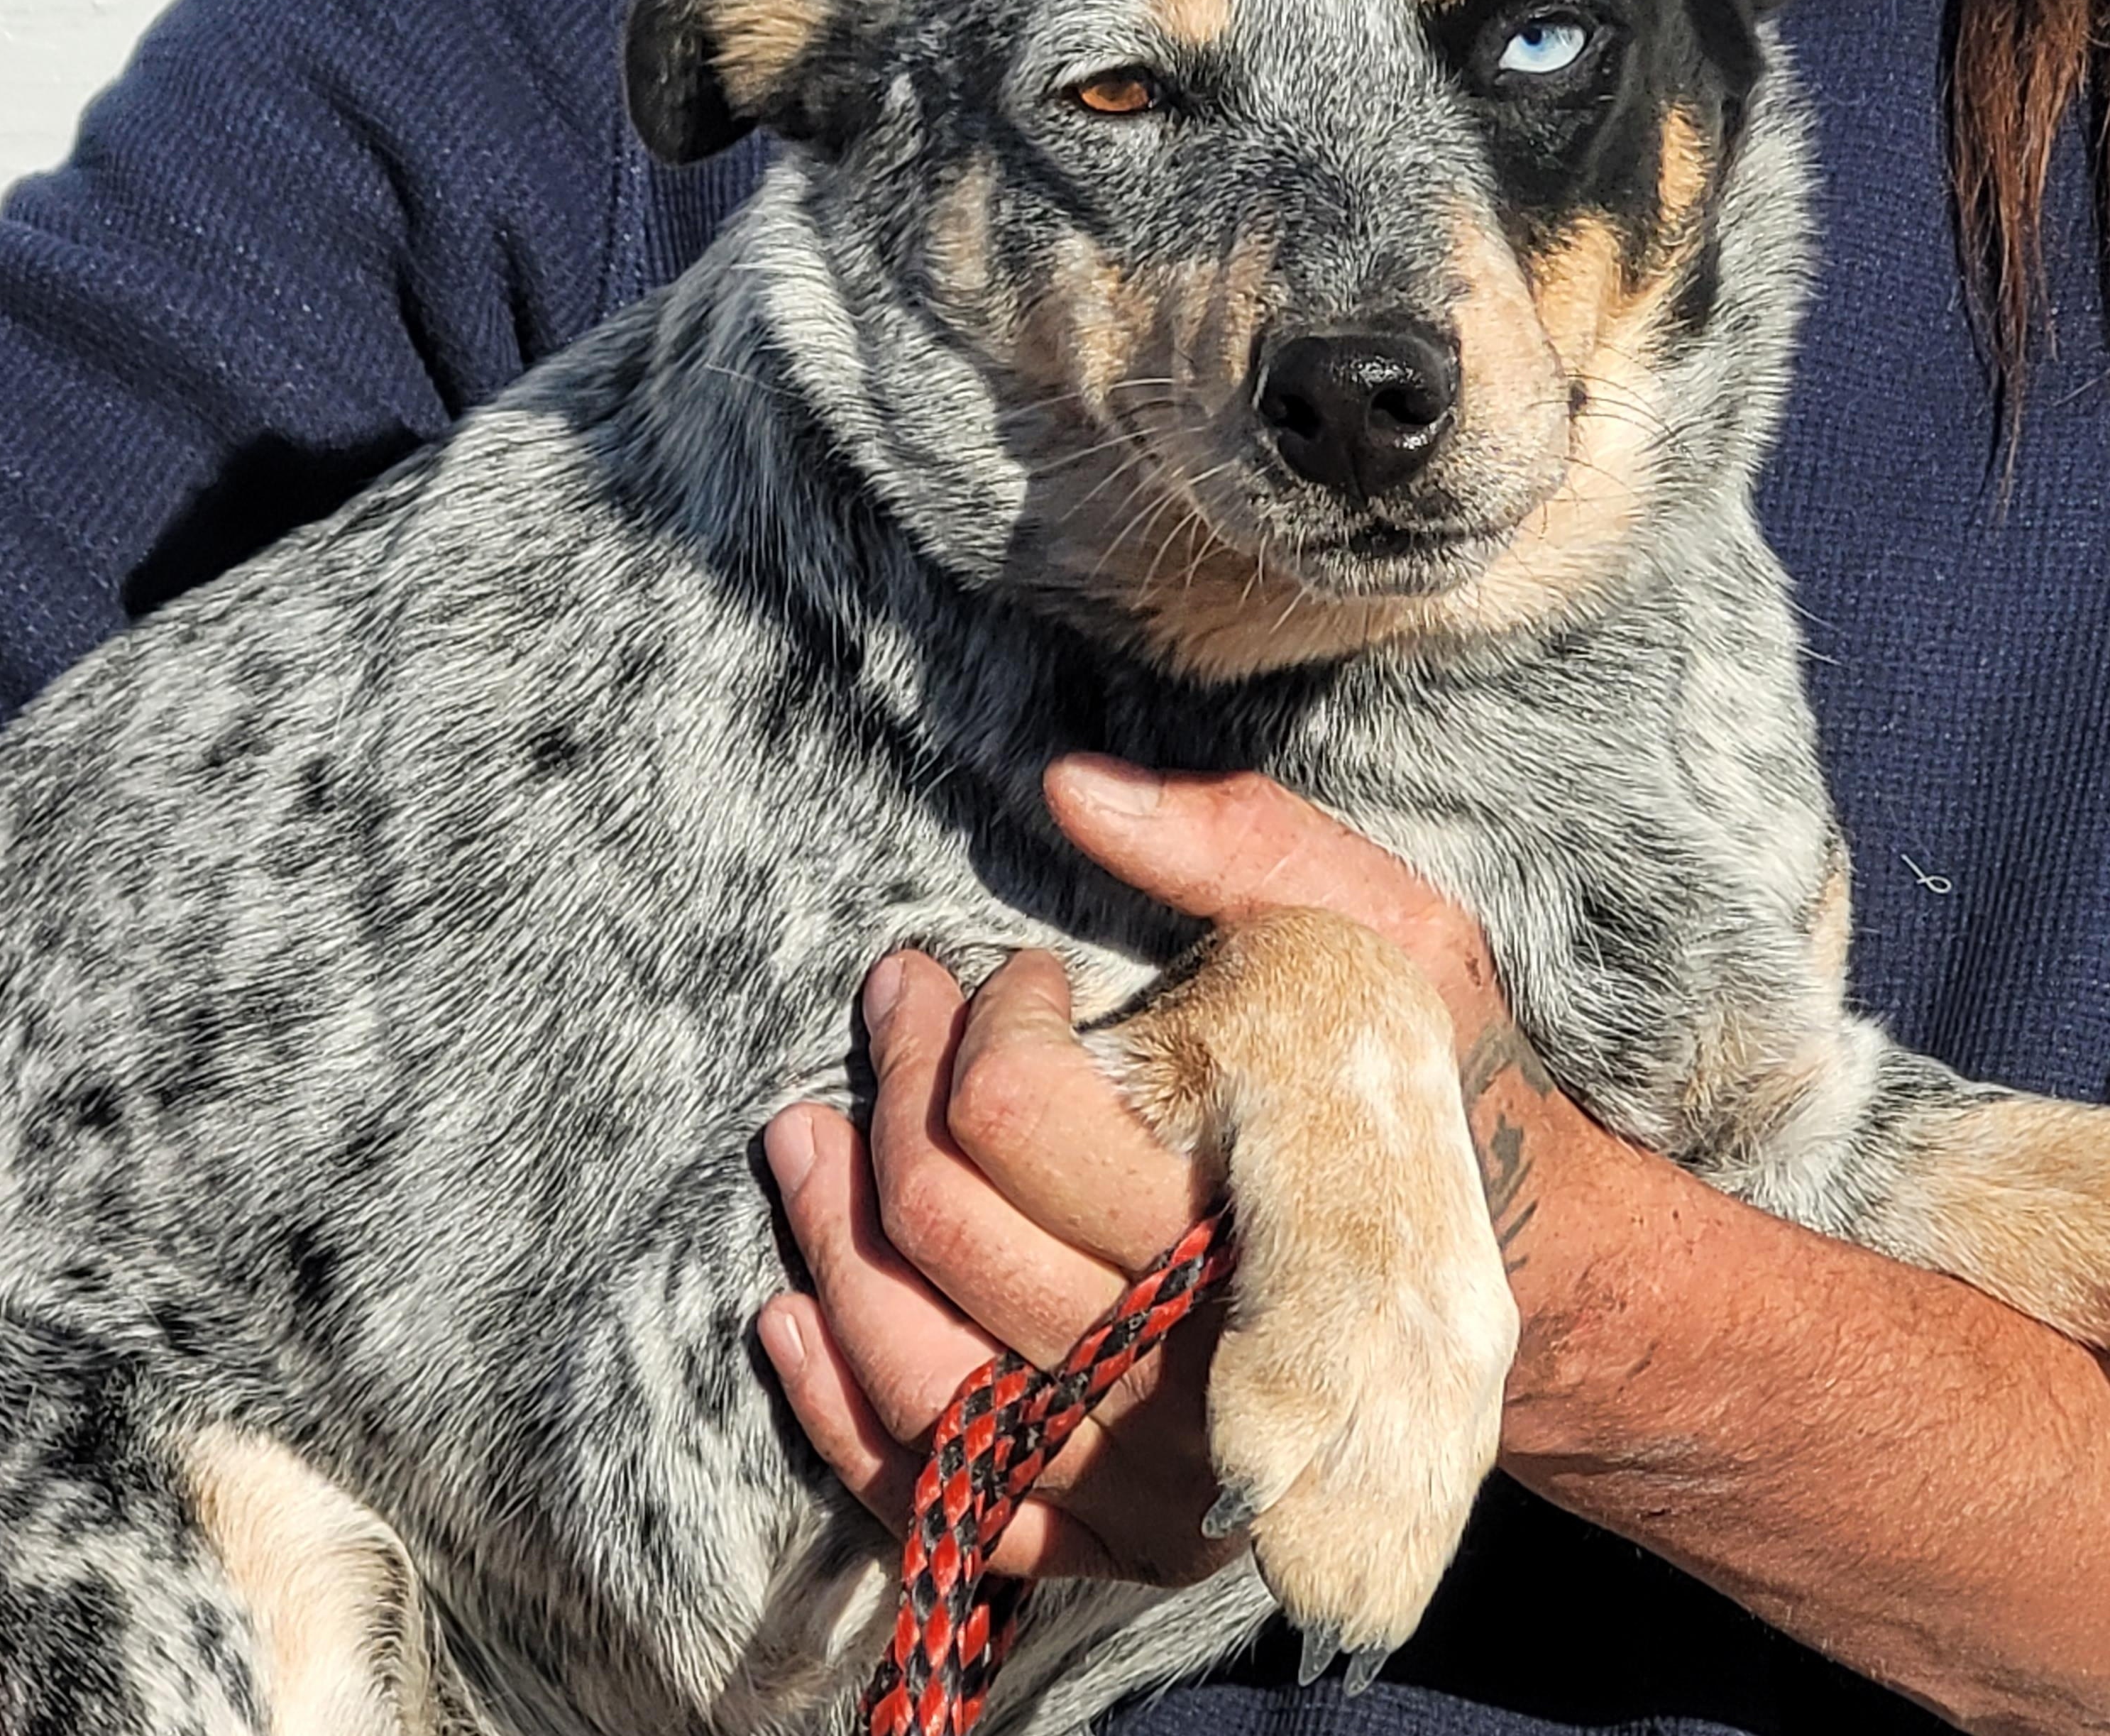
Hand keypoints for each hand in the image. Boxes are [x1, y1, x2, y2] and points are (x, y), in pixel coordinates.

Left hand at [759, 755, 1555, 1579]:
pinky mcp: (1130, 1536)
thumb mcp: (1378, 927)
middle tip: (895, 1002)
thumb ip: (1238, 846)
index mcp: (1255, 1206)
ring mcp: (1163, 1475)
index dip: (986, 1020)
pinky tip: (790, 1314)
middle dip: (895, 1091)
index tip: (1013, 976)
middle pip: (950, 1228)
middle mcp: (1202, 1368)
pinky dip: (843, 1411)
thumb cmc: (1433, 1080)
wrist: (1529, 1269)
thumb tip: (1067, 784)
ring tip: (805, 1136)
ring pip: (923, 1367)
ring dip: (831, 1239)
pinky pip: (944, 1498)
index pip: (1020, 1114)